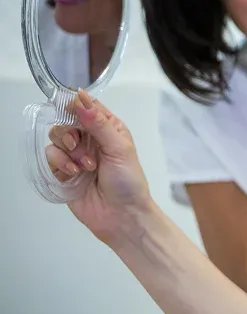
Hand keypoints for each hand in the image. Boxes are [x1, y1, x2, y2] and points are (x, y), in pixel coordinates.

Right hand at [45, 90, 152, 243]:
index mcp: (109, 128)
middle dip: (70, 134)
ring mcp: (76, 155)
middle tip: (79, 148)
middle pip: (66, 121)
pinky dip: (60, 163)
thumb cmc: (129, 182)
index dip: (77, 105)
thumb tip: (81, 97)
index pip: (87, 106)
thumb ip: (98, 123)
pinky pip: (50, 157)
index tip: (72, 111)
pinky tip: (74, 174)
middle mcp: (91, 139)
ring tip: (85, 167)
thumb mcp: (119, 148)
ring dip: (68, 152)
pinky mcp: (64, 171)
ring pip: (56, 138)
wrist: (122, 216)